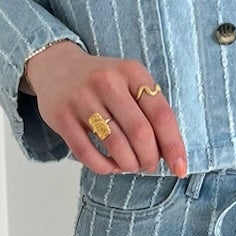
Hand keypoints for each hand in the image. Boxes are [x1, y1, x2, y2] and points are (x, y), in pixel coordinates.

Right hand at [22, 40, 188, 176]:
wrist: (55, 67)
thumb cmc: (102, 82)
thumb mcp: (129, 81)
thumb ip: (149, 108)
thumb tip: (168, 152)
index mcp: (131, 72)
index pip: (161, 114)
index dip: (173, 145)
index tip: (180, 168)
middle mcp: (107, 82)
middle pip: (140, 133)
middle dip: (150, 158)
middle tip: (149, 165)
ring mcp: (82, 99)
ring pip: (116, 146)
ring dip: (129, 165)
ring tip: (131, 166)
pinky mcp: (62, 117)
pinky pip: (87, 153)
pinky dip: (104, 167)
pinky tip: (111, 166)